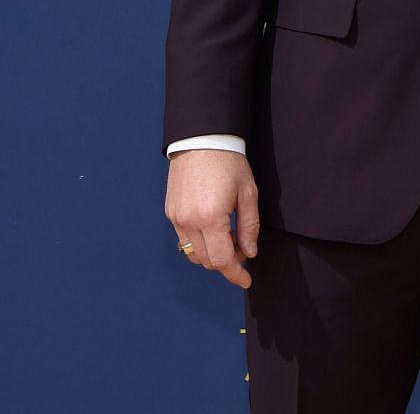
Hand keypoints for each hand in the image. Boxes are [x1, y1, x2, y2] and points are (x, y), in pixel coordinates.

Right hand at [165, 148, 260, 289]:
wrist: (201, 140)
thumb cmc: (229, 163)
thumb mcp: (247, 193)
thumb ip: (249, 226)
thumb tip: (249, 252)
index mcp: (210, 218)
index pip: (222, 260)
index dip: (235, 274)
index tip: (246, 280)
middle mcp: (188, 222)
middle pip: (207, 261)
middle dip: (227, 263)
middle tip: (243, 252)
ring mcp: (176, 219)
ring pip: (194, 253)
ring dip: (212, 255)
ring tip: (230, 240)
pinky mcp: (170, 213)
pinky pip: (184, 239)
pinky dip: (200, 243)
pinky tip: (214, 231)